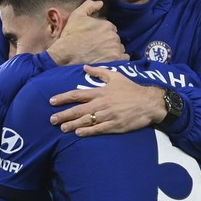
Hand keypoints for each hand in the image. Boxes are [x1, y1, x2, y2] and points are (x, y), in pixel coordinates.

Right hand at [47, 0, 128, 64]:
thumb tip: (100, 2)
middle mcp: (113, 36)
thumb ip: (89, 6)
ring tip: (102, 55)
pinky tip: (109, 60)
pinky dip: (118, 59)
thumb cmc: (71, 35)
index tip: (96, 39)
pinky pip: (124, 58)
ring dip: (113, 50)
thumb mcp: (77, 15)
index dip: (103, 34)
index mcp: (107, 25)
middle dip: (108, 42)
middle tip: (97, 47)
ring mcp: (115, 49)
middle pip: (115, 39)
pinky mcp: (115, 60)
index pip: (111, 29)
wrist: (66, 53)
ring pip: (119, 48)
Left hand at [49, 65, 166, 135]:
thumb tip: (85, 67)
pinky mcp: (115, 125)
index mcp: (101, 92)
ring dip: (73, 124)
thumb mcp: (115, 76)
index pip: (77, 94)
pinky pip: (98, 129)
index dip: (63, 98)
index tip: (52, 101)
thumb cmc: (131, 89)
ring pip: (87, 120)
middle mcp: (102, 103)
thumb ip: (99, 72)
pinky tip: (78, 133)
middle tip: (51, 119)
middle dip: (64, 114)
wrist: (149, 102)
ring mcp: (108, 115)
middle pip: (79, 109)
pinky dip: (88, 131)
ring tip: (62, 128)